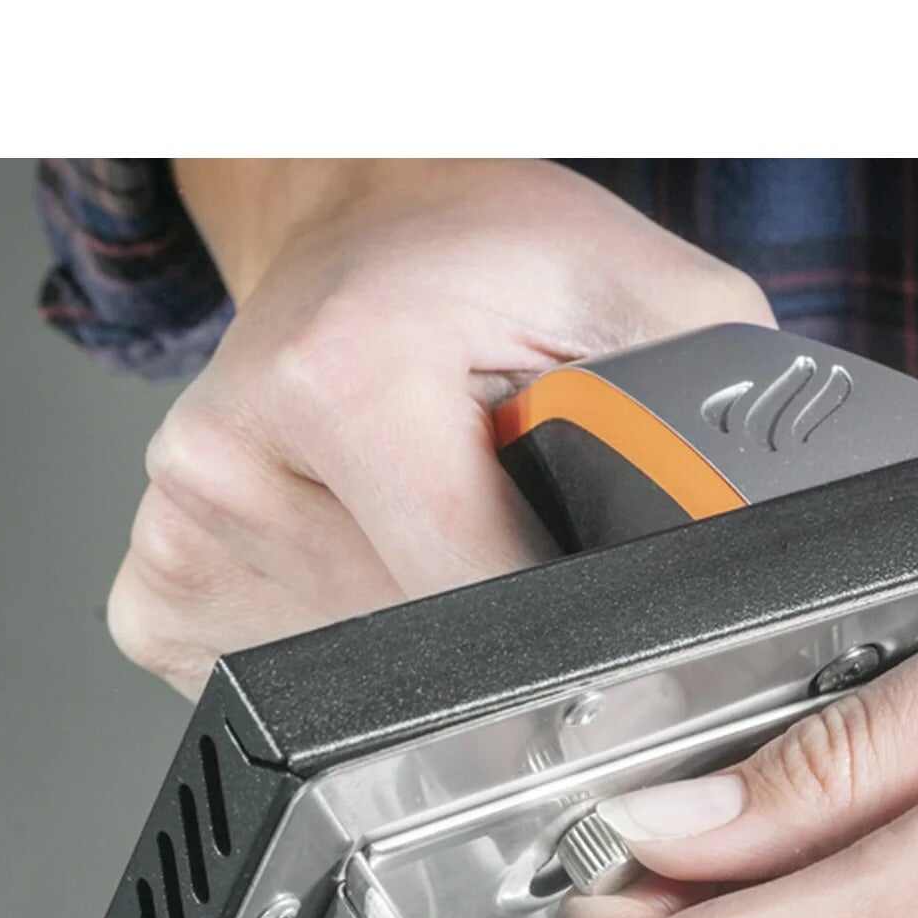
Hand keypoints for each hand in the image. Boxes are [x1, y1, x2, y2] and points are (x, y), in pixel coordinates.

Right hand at [108, 160, 772, 694]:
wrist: (364, 224)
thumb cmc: (493, 258)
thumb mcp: (652, 299)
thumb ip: (713, 423)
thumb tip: (757, 563)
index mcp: (347, 382)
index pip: (492, 616)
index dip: (574, 638)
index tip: (604, 623)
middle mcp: (238, 464)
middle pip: (422, 666)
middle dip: (500, 638)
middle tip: (520, 542)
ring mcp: (186, 536)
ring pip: (358, 692)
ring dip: (425, 643)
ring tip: (446, 528)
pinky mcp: (159, 590)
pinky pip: (286, 686)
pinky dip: (353, 649)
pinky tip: (377, 558)